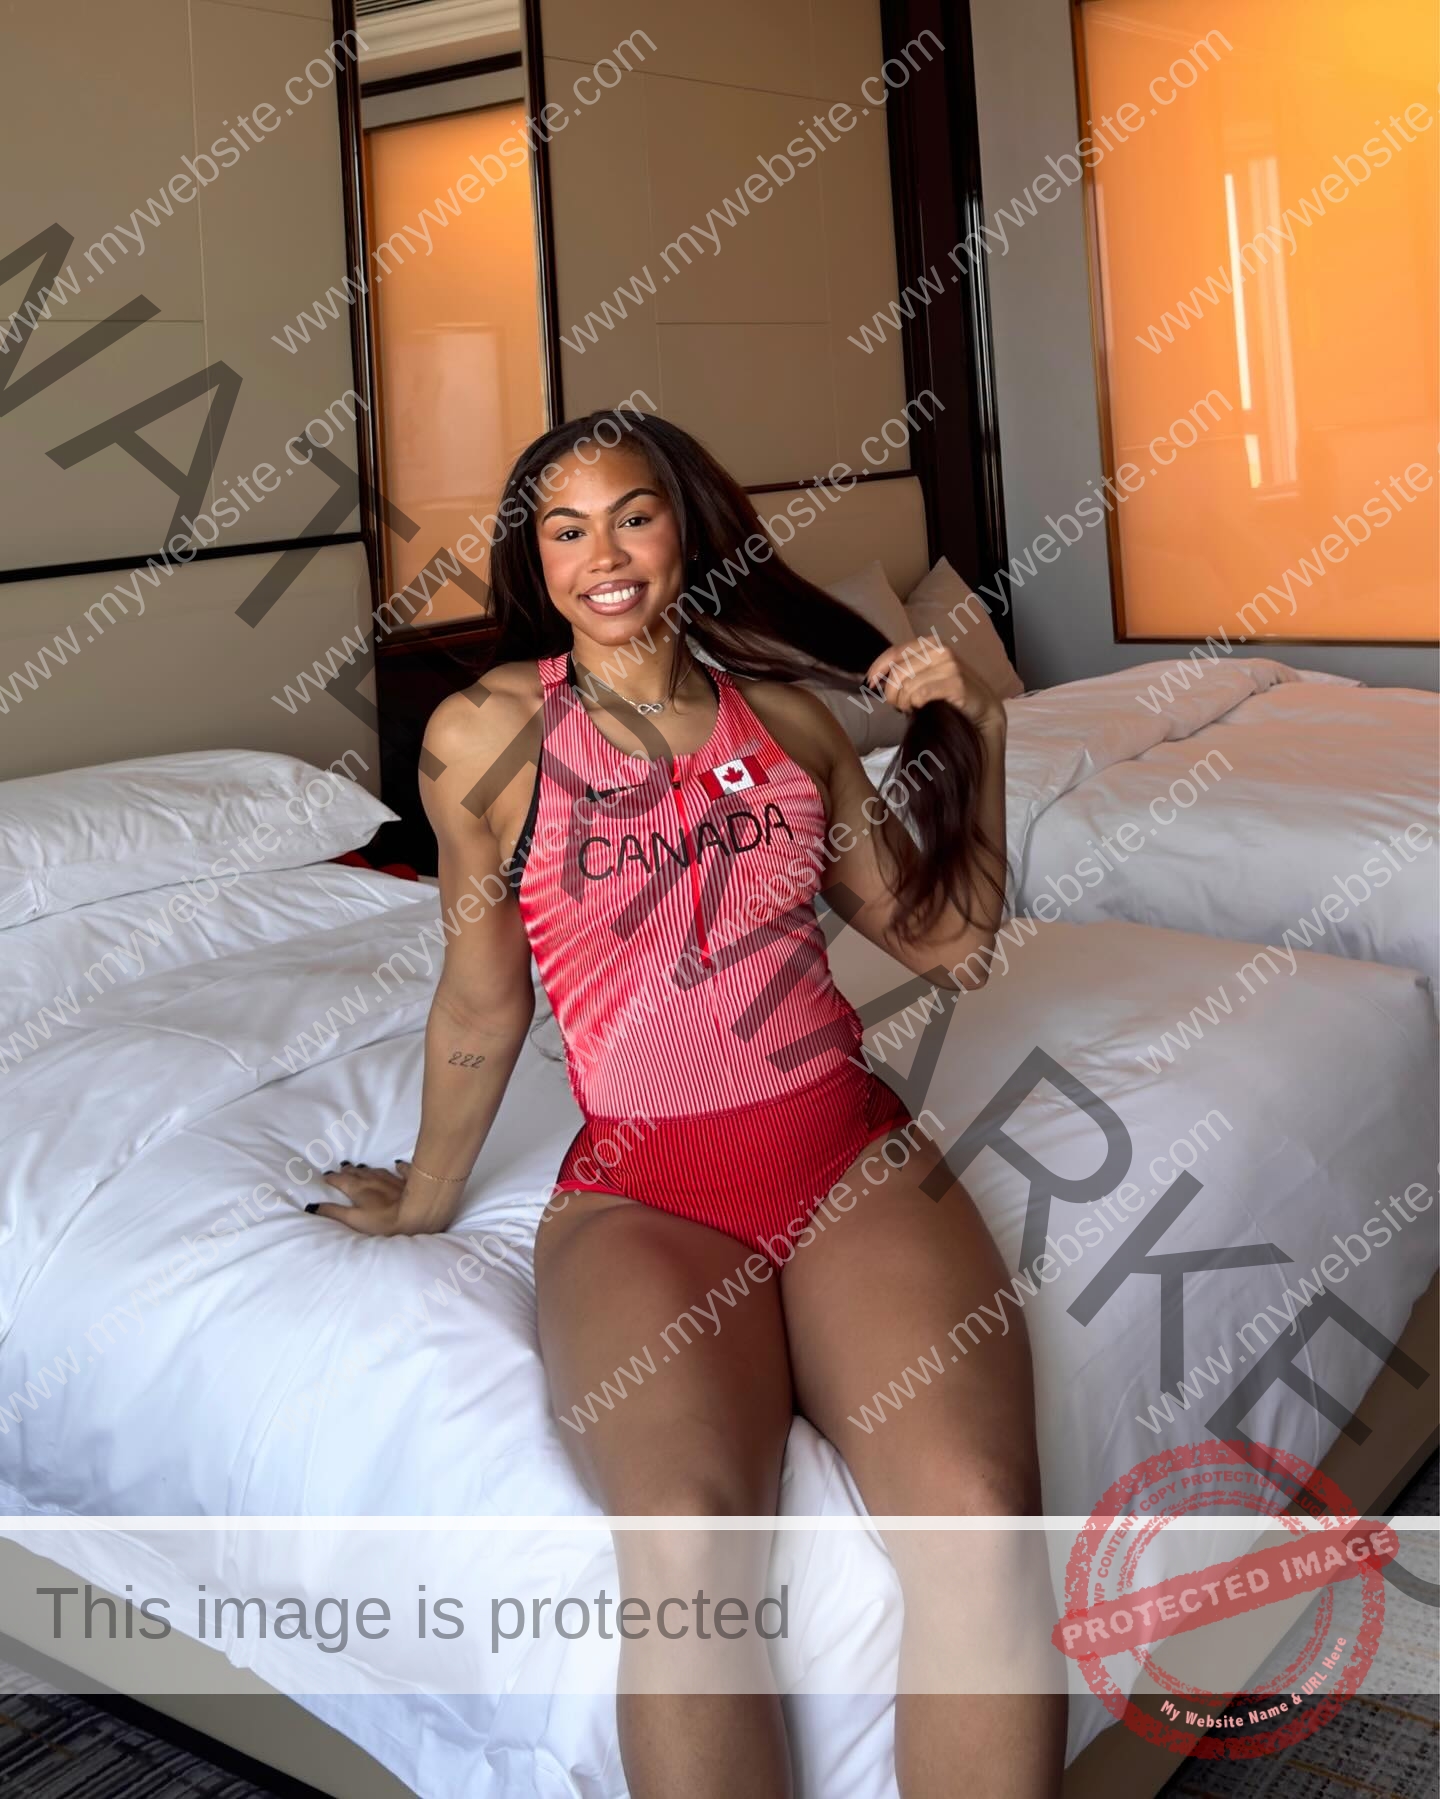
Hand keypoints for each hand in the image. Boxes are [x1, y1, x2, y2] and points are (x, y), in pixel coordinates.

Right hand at [308, 1160, 410, 1234]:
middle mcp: (373, 1179)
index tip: (326, 1176)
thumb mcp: (354, 1220)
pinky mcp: (409, 1181)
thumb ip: (334, 1212)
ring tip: (361, 1167)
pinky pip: (402, 1170)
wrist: (417, 1215)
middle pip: (358, 1173)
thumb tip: (312, 1206)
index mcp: (358, 1189)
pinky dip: (399, 1167)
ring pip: (376, 1170)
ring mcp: (392, 1178)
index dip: (333, 1178)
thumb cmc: (383, 1222)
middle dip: (349, 1171)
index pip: (341, 1180)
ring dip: (367, 1169)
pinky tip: (398, 1164)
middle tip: (342, 1168)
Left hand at [864, 636, 1005, 732]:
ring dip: (904, 703)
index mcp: (931, 644)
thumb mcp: (928, 672)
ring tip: (912, 708)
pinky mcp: (955, 684)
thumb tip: (876, 678)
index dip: (878, 668)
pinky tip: (922, 708)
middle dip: (891, 694)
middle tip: (897, 706)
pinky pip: (921, 695)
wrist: (984, 707)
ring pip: (908, 687)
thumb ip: (907, 669)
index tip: (870, 683)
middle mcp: (940, 650)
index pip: (895, 652)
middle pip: (898, 673)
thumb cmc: (950, 691)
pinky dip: (916, 705)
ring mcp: (949, 666)